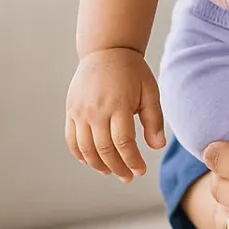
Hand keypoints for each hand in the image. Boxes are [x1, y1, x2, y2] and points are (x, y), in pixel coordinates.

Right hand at [65, 47, 165, 181]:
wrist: (107, 51)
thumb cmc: (133, 72)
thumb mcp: (150, 92)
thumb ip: (154, 120)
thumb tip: (157, 147)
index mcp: (119, 105)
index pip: (124, 144)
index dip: (132, 162)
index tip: (141, 171)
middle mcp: (96, 110)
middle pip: (105, 150)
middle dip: (118, 168)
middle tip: (128, 177)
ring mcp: (80, 111)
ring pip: (86, 149)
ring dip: (98, 165)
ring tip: (112, 172)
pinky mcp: (71, 111)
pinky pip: (72, 140)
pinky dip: (80, 155)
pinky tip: (92, 162)